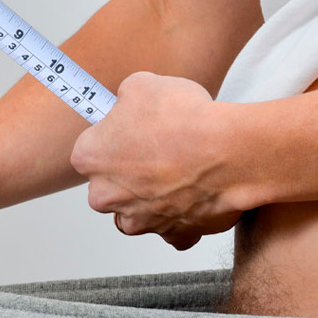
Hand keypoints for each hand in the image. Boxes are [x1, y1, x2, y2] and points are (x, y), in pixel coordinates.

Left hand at [69, 71, 244, 250]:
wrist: (228, 151)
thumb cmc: (184, 120)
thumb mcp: (143, 84)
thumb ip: (125, 98)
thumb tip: (128, 103)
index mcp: (90, 158)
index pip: (88, 149)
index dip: (111, 138)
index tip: (129, 130)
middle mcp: (107, 195)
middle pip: (108, 186)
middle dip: (128, 172)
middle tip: (157, 150)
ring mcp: (140, 219)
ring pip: (136, 211)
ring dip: (151, 196)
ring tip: (179, 172)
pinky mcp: (174, 234)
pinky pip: (172, 229)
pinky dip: (182, 215)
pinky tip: (196, 194)